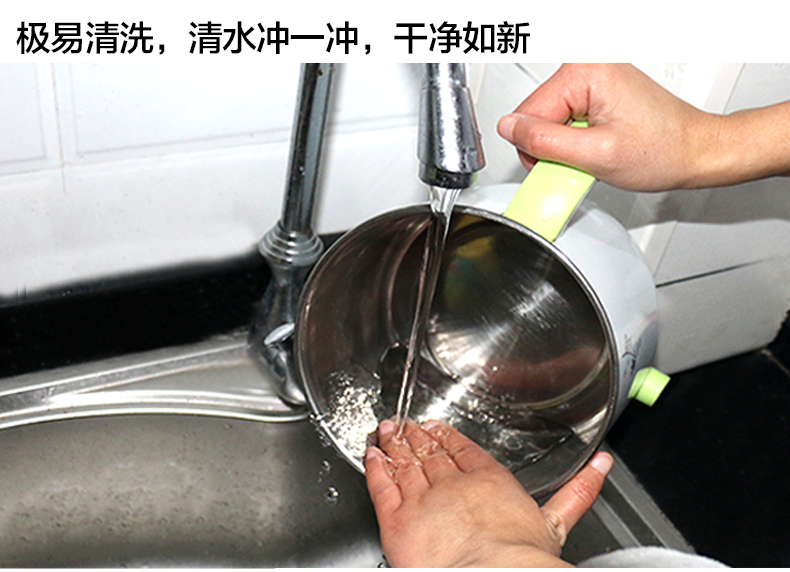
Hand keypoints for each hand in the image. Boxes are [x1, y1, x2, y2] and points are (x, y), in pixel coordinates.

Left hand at [365, 419, 612, 567]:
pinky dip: (374, 466)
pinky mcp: (397, 518)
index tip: (435, 427)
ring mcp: (422, 498)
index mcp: (488, 478)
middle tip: (405, 423)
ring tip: (387, 430)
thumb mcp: (555, 521)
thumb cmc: (523, 559)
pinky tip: (371, 454)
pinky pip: (381, 484)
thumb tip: (602, 465)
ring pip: (404, 462)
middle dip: (415, 437)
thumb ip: (578, 490)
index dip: (445, 436)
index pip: (461, 448)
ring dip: (394, 444)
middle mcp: (452, 482)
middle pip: (429, 452)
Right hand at [497, 63, 789, 190]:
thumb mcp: (595, 155)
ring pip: (546, 121)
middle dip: (550, 148)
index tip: (563, 165)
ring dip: (562, 147)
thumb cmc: (662, 150)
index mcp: (585, 72)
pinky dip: (573, 142)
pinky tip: (594, 148)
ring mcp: (591, 78)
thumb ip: (545, 141)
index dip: (539, 149)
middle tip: (582, 162)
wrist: (695, 151)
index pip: (527, 114)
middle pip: (535, 115)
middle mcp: (586, 67)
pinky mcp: (595, 92)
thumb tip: (509, 129)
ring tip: (593, 155)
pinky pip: (563, 120)